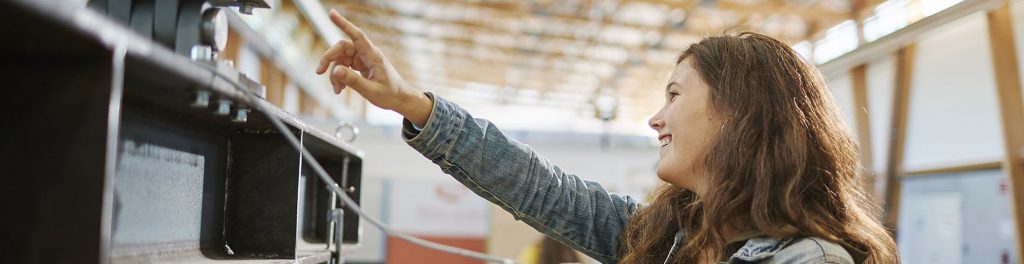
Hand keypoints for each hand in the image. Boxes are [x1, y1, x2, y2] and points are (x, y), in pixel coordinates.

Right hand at [315, 10, 431, 126]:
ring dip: (335, 73)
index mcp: (373, 56)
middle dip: (329, 58)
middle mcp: (367, 54)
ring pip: (341, 59)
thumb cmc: (390, 94)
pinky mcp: (361, 65)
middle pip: (342, 48)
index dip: (344, 24)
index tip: (332, 13)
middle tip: (319, 72)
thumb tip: (335, 71)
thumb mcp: (371, 91)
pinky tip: (340, 89)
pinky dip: (340, 77)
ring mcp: (363, 59)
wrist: (400, 99)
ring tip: (337, 90)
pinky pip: (344, 66)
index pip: (357, 35)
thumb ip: (353, 81)